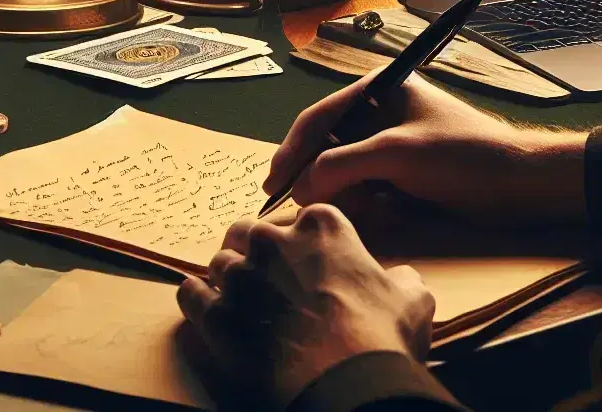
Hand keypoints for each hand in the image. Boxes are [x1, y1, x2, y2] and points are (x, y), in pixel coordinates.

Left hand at [178, 205, 434, 408]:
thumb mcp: (411, 301)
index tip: (307, 260)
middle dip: (255, 250)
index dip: (304, 240)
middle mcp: (273, 242)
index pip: (303, 217)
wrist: (345, 384)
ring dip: (228, 278)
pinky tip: (209, 311)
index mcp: (321, 228)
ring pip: (218, 262)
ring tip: (240, 299)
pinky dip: (197, 300)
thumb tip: (401, 278)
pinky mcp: (215, 313)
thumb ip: (401, 279)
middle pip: (249, 232)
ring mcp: (240, 277)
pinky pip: (190, 294)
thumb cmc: (380, 338)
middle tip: (266, 275)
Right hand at [263, 74, 587, 225]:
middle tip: (317, 209)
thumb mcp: (396, 154)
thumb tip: (299, 188)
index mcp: (377, 90)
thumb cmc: (463, 155)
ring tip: (377, 208)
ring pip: (345, 174)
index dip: (291, 152)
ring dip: (352, 196)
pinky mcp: (403, 173)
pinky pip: (367, 189)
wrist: (522, 185)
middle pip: (327, 148)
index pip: (318, 118)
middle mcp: (378, 113)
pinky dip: (371, 205)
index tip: (273, 185)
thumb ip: (340, 166)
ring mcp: (391, 144)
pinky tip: (391, 212)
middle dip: (326, 179)